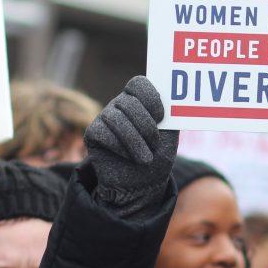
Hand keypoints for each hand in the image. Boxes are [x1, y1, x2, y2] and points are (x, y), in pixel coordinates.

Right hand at [84, 76, 178, 217]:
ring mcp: (105, 118)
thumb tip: (174, 96)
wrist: (143, 185)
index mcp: (141, 101)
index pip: (138, 83)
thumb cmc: (158, 157)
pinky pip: (102, 132)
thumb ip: (171, 116)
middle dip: (146, 125)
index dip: (151, 97)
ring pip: (114, 116)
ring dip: (134, 139)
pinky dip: (120, 147)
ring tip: (146, 158)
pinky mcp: (93, 134)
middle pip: (127, 101)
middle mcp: (121, 105)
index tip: (161, 118)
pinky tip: (129, 157)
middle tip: (155, 144)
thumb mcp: (170, 135)